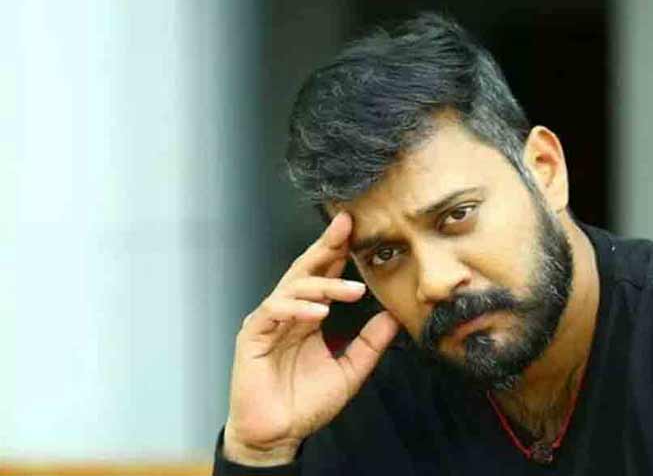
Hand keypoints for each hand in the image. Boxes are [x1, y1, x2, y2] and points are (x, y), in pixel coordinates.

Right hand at [223, 212, 399, 465]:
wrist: (278, 434)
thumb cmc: (306, 404)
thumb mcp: (349, 371)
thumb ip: (369, 344)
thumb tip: (392, 317)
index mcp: (308, 317)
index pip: (323, 275)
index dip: (338, 252)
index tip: (358, 229)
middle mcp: (287, 313)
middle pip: (306, 269)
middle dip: (326, 246)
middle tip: (346, 226)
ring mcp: (268, 321)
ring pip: (294, 287)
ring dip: (324, 285)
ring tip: (353, 291)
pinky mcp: (252, 336)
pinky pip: (274, 311)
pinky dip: (297, 308)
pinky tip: (318, 313)